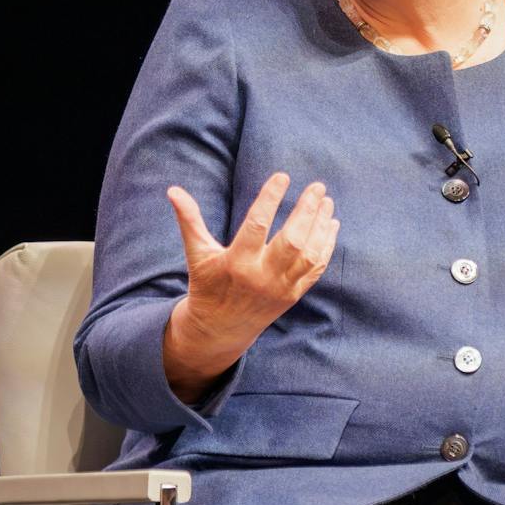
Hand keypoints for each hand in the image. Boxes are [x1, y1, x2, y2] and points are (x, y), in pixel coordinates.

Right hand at [165, 173, 338, 369]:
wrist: (220, 329)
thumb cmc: (207, 284)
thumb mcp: (197, 253)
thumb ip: (189, 220)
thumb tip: (173, 190)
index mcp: (236, 263)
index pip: (257, 225)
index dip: (270, 198)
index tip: (283, 176)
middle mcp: (261, 277)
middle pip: (292, 240)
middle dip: (307, 211)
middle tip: (317, 186)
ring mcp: (281, 288)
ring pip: (309, 254)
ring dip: (321, 226)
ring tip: (326, 201)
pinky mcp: (293, 295)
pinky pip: (316, 269)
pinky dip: (326, 246)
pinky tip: (331, 224)